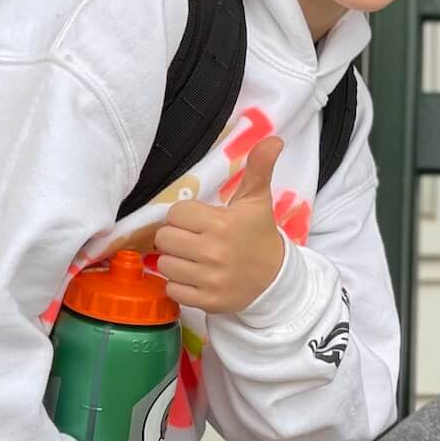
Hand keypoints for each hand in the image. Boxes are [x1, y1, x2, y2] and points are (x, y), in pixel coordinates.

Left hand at [154, 138, 286, 314]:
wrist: (275, 278)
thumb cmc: (258, 235)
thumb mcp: (257, 200)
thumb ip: (259, 168)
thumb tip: (273, 138)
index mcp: (221, 224)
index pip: (175, 213)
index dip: (183, 216)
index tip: (198, 221)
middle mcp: (214, 252)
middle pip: (165, 239)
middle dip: (175, 237)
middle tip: (192, 239)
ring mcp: (210, 279)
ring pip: (164, 264)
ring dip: (175, 261)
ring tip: (193, 258)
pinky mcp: (206, 301)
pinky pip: (172, 289)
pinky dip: (179, 284)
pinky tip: (195, 277)